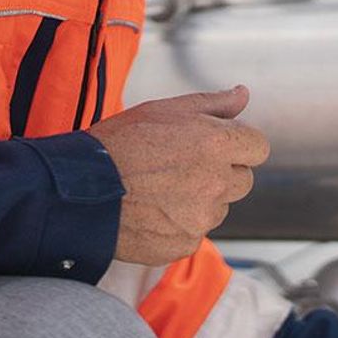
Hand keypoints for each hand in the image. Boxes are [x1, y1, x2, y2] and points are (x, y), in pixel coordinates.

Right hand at [87, 86, 269, 265]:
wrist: (79, 190)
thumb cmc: (118, 143)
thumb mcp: (164, 110)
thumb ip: (212, 104)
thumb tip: (243, 94)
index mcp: (217, 143)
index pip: (258, 147)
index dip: (237, 145)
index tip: (212, 147)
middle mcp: (217, 182)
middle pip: (242, 180)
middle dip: (221, 173)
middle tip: (179, 167)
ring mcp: (202, 217)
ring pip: (217, 208)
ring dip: (199, 200)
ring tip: (157, 190)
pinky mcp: (185, 244)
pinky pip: (194, 233)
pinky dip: (178, 225)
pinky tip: (150, 212)